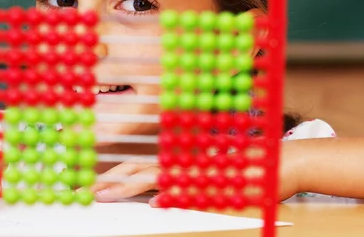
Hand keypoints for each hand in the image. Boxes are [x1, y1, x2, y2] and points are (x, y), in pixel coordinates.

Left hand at [91, 141, 305, 205]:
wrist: (278, 162)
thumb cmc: (239, 170)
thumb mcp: (204, 179)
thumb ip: (180, 185)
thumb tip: (156, 199)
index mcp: (175, 161)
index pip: (137, 167)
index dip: (113, 175)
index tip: (93, 184)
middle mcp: (180, 162)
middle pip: (137, 170)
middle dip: (109, 181)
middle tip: (85, 191)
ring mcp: (194, 170)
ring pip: (153, 177)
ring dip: (127, 187)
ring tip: (104, 195)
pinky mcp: (212, 179)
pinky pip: (188, 187)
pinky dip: (171, 194)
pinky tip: (156, 202)